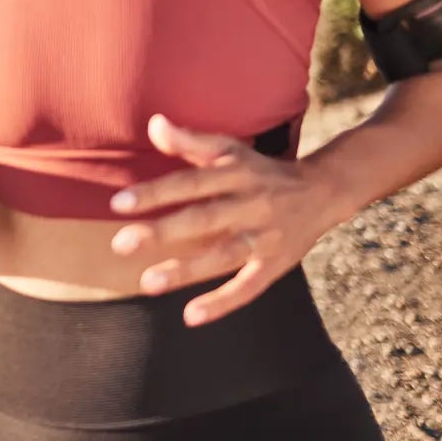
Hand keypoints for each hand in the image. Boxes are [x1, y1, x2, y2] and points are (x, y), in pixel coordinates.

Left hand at [109, 114, 337, 325]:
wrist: (323, 191)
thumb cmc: (261, 170)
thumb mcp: (231, 149)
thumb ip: (191, 141)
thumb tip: (153, 124)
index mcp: (236, 173)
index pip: (190, 182)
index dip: (155, 193)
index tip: (118, 203)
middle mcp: (250, 205)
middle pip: (204, 219)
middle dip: (162, 233)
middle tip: (120, 244)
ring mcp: (265, 237)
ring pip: (223, 256)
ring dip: (186, 271)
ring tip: (147, 283)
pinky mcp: (276, 265)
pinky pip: (249, 287)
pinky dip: (223, 303)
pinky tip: (191, 316)